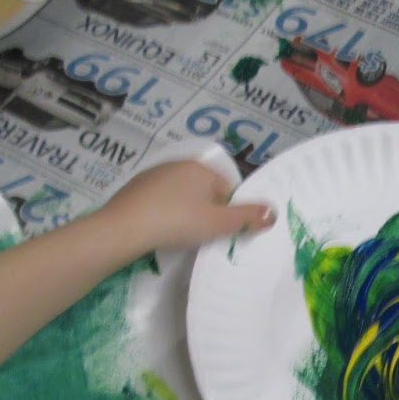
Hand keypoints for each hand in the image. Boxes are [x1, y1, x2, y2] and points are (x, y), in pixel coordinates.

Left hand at [82, 158, 274, 258]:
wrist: (124, 228)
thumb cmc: (177, 222)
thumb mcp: (218, 224)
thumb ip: (247, 217)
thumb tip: (274, 212)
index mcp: (202, 168)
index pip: (227, 190)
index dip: (226, 213)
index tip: (217, 232)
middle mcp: (179, 164)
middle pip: (204, 191)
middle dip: (205, 212)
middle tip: (198, 236)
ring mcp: (154, 174)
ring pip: (180, 195)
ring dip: (183, 212)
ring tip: (177, 235)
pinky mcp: (135, 187)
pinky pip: (159, 200)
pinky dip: (162, 212)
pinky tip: (157, 230)